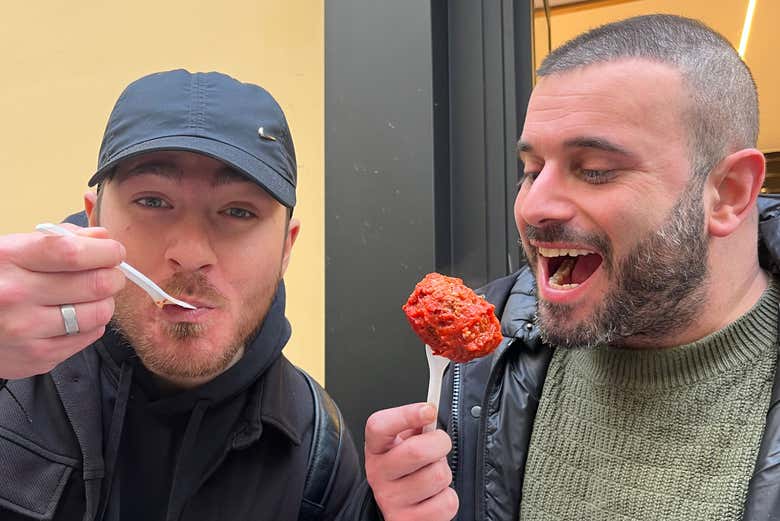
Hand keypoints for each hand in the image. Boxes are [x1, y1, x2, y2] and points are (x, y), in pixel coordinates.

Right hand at [0, 225, 125, 377]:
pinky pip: (89, 337)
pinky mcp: (36, 358)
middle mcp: (14, 295)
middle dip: (114, 276)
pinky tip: (75, 316)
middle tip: (111, 274)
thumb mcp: (13, 249)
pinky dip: (92, 324)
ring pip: (98, 314)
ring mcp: (24, 330)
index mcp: (8, 259)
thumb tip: (102, 238)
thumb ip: (60, 239)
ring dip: (105, 302)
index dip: (105, 251)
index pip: (73, 253)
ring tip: (93, 296)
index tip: (114, 251)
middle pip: (95, 284)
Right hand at [364, 403, 458, 520]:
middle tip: (440, 445)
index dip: (406, 415)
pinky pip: (446, 502)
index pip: (380, 426)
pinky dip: (448, 497)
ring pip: (437, 476)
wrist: (397, 506)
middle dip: (440, 443)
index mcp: (376, 448)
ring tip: (433, 475)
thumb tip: (429, 412)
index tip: (428, 411)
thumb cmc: (406, 468)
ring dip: (445, 473)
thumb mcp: (404, 442)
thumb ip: (416, 424)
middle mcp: (378, 474)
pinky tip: (434, 496)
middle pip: (417, 450)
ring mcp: (391, 500)